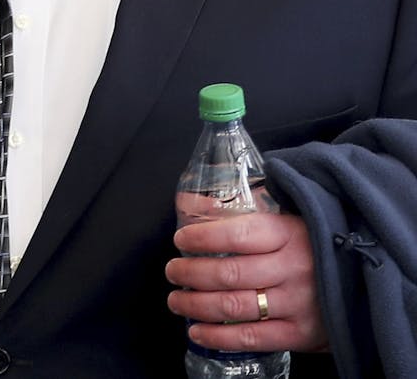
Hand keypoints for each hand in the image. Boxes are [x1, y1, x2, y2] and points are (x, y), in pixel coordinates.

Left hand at [166, 212, 328, 353]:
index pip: (238, 234)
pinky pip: (252, 338)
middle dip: (190, 273)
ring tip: (176, 300)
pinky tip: (197, 331)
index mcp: (289, 234)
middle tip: (172, 272)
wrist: (367, 278)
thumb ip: (234, 211)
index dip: (202, 237)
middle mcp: (294, 269)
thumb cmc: (313, 244)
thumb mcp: (282, 218)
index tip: (180, 239)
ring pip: (235, 306)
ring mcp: (298, 303)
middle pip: (230, 273)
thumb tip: (189, 202)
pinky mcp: (302, 334)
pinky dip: (219, 337)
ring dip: (196, 305)